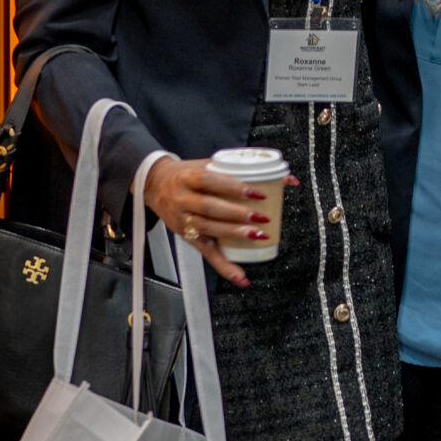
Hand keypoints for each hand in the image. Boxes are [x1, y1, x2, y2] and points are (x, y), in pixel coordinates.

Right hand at [143, 154, 297, 288]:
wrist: (154, 184)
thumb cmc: (187, 174)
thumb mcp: (208, 165)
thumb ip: (243, 170)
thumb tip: (286, 179)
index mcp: (188, 177)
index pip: (211, 181)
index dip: (234, 187)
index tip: (256, 192)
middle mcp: (183, 199)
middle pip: (210, 208)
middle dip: (237, 214)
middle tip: (261, 217)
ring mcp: (183, 220)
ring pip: (208, 229)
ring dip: (234, 234)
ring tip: (257, 235)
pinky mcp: (187, 236)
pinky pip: (206, 254)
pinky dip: (224, 267)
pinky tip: (240, 276)